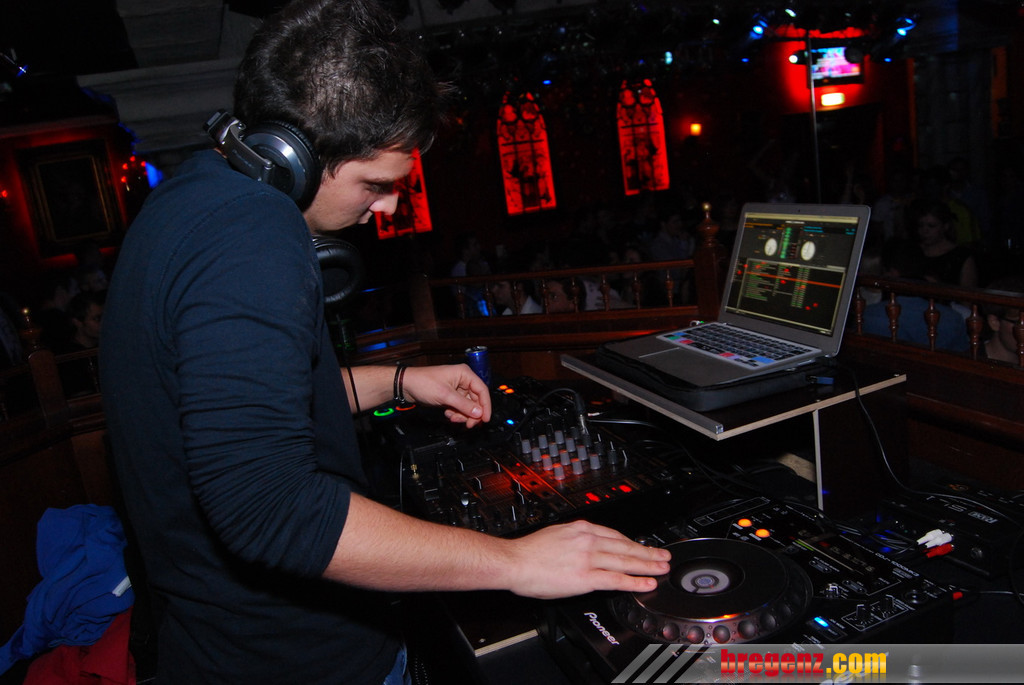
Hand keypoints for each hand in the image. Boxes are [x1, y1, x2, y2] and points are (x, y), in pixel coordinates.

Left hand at [401, 364, 491, 427]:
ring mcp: (456, 388)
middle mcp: (462, 380)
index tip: (484, 419)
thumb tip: (479, 413)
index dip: (485, 406)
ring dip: (462, 414)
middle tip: (468, 424)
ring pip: (467, 405)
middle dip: (472, 413)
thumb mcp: (446, 395)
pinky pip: (459, 407)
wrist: (406, 386)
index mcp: (464, 374)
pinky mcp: (450, 395)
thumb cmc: (423, 383)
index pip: (482, 390)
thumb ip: (464, 405)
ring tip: (453, 418)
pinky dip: (456, 413)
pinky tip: (448, 414)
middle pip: (475, 400)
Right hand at [502, 520, 671, 599]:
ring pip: (626, 561)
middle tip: (663, 556)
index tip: (642, 546)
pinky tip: (646, 584)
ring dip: (648, 565)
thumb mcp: (556, 535)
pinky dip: (634, 582)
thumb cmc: (529, 552)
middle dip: (647, 552)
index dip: (632, 542)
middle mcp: (588, 540)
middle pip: (626, 546)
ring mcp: (589, 558)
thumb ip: (574, 540)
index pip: (615, 535)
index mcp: (581, 529)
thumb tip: (583, 548)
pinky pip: (616, 580)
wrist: (514, 561)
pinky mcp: (586, 577)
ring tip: (661, 569)